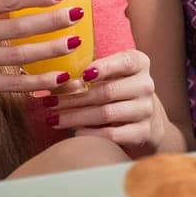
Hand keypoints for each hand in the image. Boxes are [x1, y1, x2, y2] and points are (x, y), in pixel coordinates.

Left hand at [43, 49, 166, 157]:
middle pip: (107, 92)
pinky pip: (113, 134)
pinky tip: (74, 133)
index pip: (124, 62)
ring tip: (53, 119)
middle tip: (50, 102)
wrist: (144, 116)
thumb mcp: (111, 73)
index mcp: (139, 63)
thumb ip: (90, 71)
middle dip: (74, 98)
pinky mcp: (143, 132)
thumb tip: (56, 79)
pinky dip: (91, 134)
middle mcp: (145, 85)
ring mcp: (146, 110)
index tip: (83, 75)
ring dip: (76, 117)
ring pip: (106, 114)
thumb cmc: (117, 87)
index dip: (104, 68)